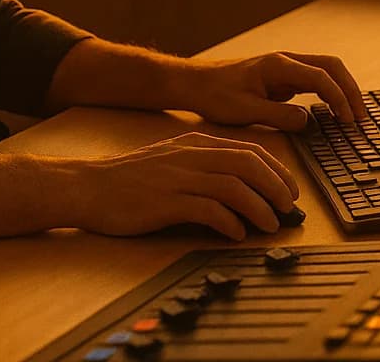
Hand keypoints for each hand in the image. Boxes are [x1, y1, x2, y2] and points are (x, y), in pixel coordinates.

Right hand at [64, 132, 298, 239]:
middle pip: (248, 164)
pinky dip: (230, 222)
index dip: (276, 170)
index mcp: (195, 145)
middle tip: (288, 208)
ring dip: (259, 207)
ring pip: (234, 186)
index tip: (290, 189)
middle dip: (276, 186)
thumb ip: (203, 168)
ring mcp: (179, 178)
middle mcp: (191, 156)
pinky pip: (209, 210)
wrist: (88, 187)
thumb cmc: (129, 180)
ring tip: (270, 225)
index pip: (248, 150)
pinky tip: (236, 234)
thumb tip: (240, 186)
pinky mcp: (167, 202)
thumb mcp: (171, 161)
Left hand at [172, 52, 365, 129]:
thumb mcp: (245, 111)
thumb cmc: (215, 95)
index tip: (348, 120)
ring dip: (343, 90)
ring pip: (326, 71)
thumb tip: (309, 121)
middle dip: (350, 90)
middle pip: (331, 67)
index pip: (321, 77)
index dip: (339, 98)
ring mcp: (285, 68)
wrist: (195, 84)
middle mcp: (286, 61)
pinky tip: (335, 113)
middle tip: (362, 118)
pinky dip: (330, 94)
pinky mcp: (283, 78)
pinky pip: (315, 82)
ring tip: (354, 116)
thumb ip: (279, 116)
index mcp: (278, 65)